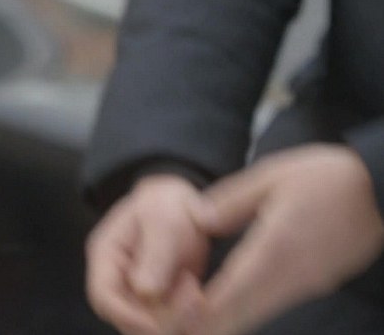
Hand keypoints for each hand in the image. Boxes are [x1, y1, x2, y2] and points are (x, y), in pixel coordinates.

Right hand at [86, 174, 208, 333]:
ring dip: (177, 318)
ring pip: (149, 325)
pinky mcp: (159, 301)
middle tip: (192, 292)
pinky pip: (169, 322)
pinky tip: (200, 297)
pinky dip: (187, 317)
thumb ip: (155, 253)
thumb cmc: (166, 203)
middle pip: (126, 318)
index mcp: (105, 255)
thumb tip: (145, 292)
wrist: (182, 204)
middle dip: (160, 318)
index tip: (155, 324)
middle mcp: (117, 279)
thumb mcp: (162, 218)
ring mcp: (137, 292)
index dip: (125, 316)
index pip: (103, 297)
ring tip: (196, 289)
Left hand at [187, 144, 383, 334]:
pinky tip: (218, 297)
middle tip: (168, 314)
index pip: (227, 296)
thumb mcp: (272, 175)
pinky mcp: (314, 284)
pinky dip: (238, 308)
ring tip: (185, 306)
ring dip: (218, 317)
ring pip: (252, 316)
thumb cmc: (327, 176)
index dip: (193, 309)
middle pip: (237, 319)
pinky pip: (268, 305)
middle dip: (199, 323)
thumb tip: (197, 219)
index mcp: (275, 250)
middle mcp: (291, 278)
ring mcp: (305, 286)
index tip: (168, 302)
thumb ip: (231, 200)